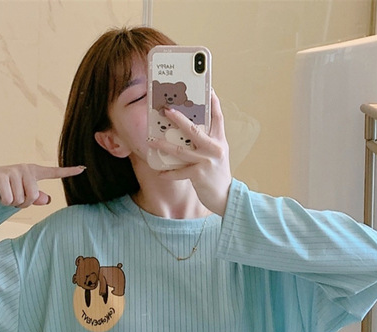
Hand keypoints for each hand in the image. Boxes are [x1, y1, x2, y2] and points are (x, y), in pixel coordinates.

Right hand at [0, 163, 84, 208]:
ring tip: (7, 194)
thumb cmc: (9, 188)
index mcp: (34, 172)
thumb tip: (48, 200)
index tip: (83, 169)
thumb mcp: (24, 193)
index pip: (54, 172)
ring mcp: (14, 171)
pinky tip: (0, 195)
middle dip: (24, 203)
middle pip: (33, 196)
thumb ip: (37, 197)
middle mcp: (25, 169)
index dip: (68, 172)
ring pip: (20, 199)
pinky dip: (4, 202)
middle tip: (15, 199)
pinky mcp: (2, 176)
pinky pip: (9, 199)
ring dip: (12, 203)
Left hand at [149, 91, 231, 215]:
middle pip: (195, 130)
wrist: (225, 196)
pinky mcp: (199, 175)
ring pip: (181, 150)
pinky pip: (179, 172)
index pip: (217, 117)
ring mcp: (207, 161)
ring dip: (164, 146)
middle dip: (179, 119)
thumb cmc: (217, 173)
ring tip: (151, 141)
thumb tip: (189, 129)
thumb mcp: (217, 153)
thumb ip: (207, 141)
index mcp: (219, 140)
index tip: (207, 88)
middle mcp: (214, 148)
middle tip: (166, 110)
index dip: (212, 102)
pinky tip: (159, 172)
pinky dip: (168, 173)